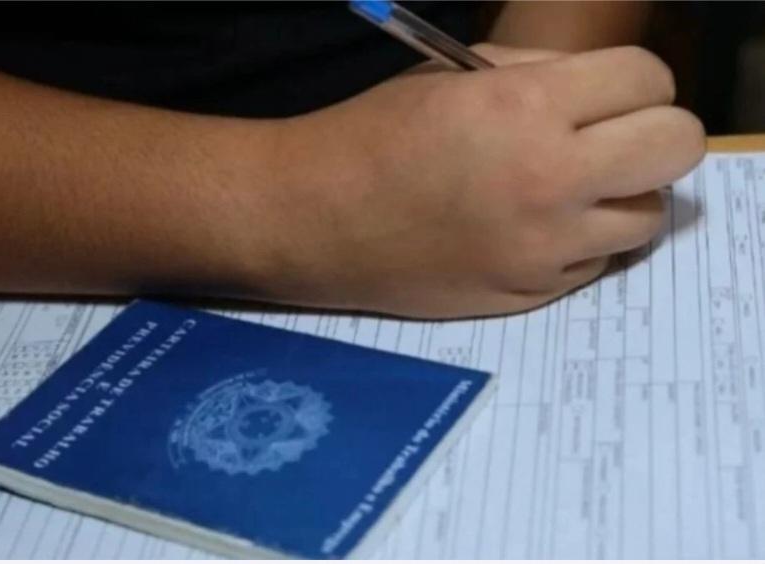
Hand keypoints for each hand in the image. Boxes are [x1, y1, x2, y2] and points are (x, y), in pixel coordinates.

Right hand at [249, 44, 704, 318]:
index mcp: (525, 109)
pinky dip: (580, 241)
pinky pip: (594, 262)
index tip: (611, 92)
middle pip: (677, 148)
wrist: (313, 220)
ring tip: (572, 189)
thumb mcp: (453, 80)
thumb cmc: (371, 136)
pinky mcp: (526, 293)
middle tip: (614, 137)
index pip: (648, 79)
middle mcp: (548, 181)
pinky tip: (533, 228)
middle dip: (654, 132)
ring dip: (622, 195)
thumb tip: (598, 94)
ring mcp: (542, 249)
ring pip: (647, 217)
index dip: (633, 80)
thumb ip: (538, 78)